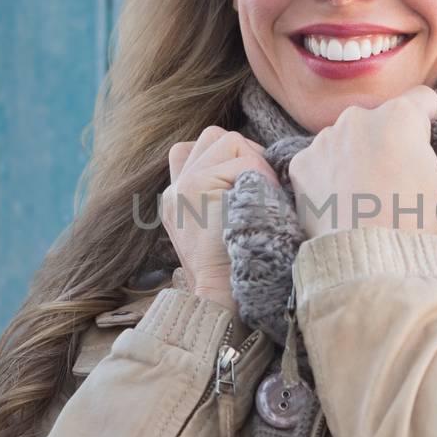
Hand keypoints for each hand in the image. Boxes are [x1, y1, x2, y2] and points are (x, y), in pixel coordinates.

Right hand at [162, 128, 278, 310]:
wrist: (223, 299)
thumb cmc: (239, 269)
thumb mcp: (226, 227)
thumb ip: (227, 195)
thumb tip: (259, 167)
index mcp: (178, 200)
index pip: (193, 150)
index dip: (226, 155)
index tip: (249, 181)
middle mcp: (174, 191)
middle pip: (211, 137)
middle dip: (243, 150)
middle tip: (261, 183)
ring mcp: (181, 187)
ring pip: (226, 140)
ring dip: (252, 160)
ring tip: (261, 193)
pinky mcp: (194, 187)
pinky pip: (242, 160)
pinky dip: (259, 175)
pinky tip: (263, 201)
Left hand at [286, 86, 436, 245]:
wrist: (366, 259)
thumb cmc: (415, 223)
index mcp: (400, 116)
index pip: (423, 99)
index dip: (431, 117)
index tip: (430, 135)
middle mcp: (358, 117)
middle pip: (381, 119)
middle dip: (390, 140)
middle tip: (397, 177)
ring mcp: (325, 140)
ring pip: (348, 139)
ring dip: (358, 156)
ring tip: (366, 193)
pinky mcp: (301, 165)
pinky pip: (320, 162)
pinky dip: (329, 176)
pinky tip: (341, 201)